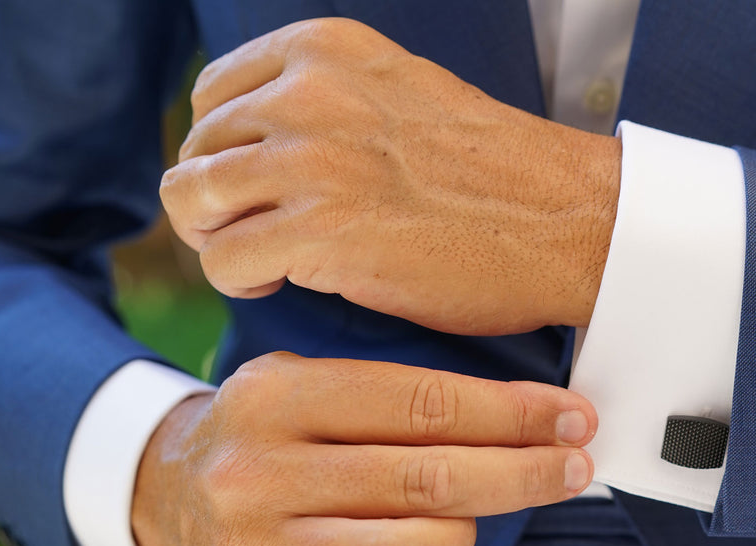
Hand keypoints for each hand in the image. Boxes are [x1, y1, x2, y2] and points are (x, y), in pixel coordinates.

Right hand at [131, 352, 595, 545]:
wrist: (160, 494)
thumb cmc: (265, 434)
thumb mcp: (308, 384)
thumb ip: (397, 399)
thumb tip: (522, 419)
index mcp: (278, 396)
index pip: (423, 404)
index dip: (512, 414)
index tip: (570, 418)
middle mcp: (258, 471)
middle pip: (428, 478)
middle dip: (522, 472)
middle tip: (574, 466)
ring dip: (466, 533)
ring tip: (473, 515)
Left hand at [159, 18, 620, 335]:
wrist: (564, 220)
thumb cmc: (493, 174)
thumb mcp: (397, 96)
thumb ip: (325, 104)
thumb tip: (256, 145)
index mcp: (325, 49)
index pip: (212, 95)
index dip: (223, 152)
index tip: (259, 190)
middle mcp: (307, 92)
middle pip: (195, 151)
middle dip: (218, 202)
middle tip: (263, 234)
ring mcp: (310, 158)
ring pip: (191, 200)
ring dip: (219, 239)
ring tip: (266, 259)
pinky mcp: (318, 230)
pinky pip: (221, 261)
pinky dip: (240, 282)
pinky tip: (282, 285)